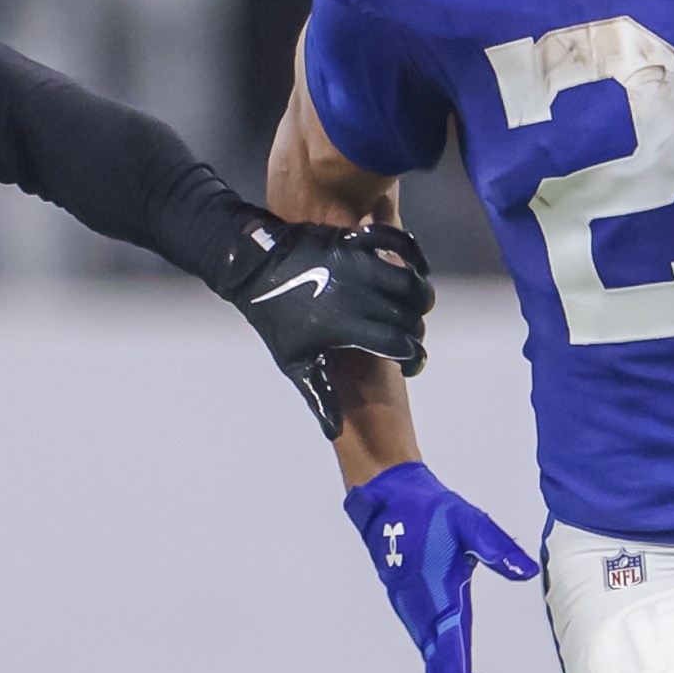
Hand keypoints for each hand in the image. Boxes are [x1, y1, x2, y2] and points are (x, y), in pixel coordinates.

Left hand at [223, 217, 434, 437]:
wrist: (252, 268)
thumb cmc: (274, 319)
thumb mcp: (293, 361)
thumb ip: (319, 395)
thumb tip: (336, 431)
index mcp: (345, 326)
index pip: (399, 345)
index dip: (413, 360)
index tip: (410, 366)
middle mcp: (357, 294)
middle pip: (410, 315)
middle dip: (416, 332)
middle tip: (409, 339)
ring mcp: (358, 264)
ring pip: (411, 281)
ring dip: (421, 297)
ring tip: (416, 308)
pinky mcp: (355, 241)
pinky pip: (397, 242)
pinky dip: (414, 252)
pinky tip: (417, 267)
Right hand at [343, 461, 537, 672]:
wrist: (389, 502)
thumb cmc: (428, 512)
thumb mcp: (467, 521)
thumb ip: (495, 547)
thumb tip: (526, 570)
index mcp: (436, 600)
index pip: (447, 652)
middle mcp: (423, 615)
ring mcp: (418, 616)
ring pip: (436, 666)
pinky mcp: (420, 612)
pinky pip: (435, 653)